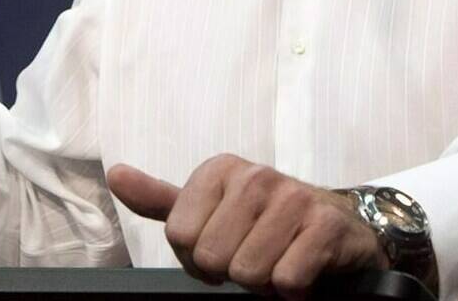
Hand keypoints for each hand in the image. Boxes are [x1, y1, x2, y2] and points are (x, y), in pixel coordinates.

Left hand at [107, 155, 386, 299]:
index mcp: (220, 169)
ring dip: (264, 283)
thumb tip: (115, 175)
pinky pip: (286, 280)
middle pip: (212, 257)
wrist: (342, 225)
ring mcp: (293, 197)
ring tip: (279, 260)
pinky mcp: (325, 225)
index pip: (179, 237)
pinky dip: (293, 291)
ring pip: (248, 272)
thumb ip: (161, 199)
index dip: (199, 259)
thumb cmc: (266, 221)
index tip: (225, 246)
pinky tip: (303, 269)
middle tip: (255, 256)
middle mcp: (255, 175)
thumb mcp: (211, 207)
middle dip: (233, 272)